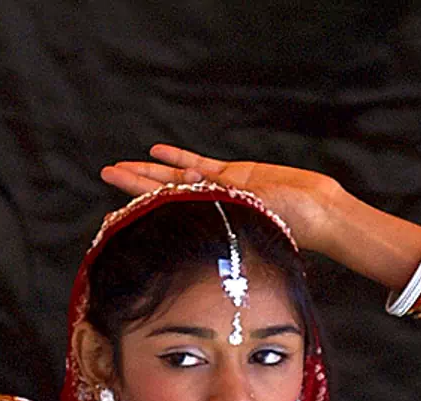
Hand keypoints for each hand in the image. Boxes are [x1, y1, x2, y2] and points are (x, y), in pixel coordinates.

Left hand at [100, 144, 344, 254]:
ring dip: (149, 171)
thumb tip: (185, 208)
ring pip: (176, 178)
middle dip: (133, 183)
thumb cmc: (286, 227)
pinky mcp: (234, 177)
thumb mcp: (247, 225)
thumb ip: (220, 215)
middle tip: (105, 171)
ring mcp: (219, 191)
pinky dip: (178, 160)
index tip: (112, 209)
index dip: (138, 207)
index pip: (165, 214)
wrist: (315, 211)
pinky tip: (156, 152)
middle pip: (162, 193)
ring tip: (120, 164)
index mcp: (207, 225)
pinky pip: (199, 165)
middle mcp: (208, 208)